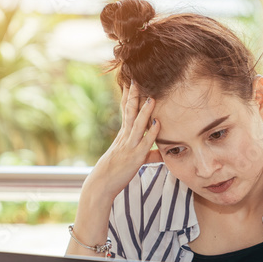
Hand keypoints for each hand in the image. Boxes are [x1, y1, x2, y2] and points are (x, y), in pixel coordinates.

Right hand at [84, 82, 161, 202]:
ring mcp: (129, 146)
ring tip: (152, 96)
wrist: (101, 184)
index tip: (132, 80)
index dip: (129, 95)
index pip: (126, 111)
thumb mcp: (134, 160)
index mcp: (123, 135)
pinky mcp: (135, 157)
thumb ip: (149, 154)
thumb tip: (161, 153)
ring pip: (137, 124)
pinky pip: (145, 143)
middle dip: (134, 94)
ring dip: (145, 110)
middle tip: (137, 77)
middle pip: (130, 111)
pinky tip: (157, 123)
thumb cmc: (116, 173)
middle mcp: (125, 137)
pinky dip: (151, 133)